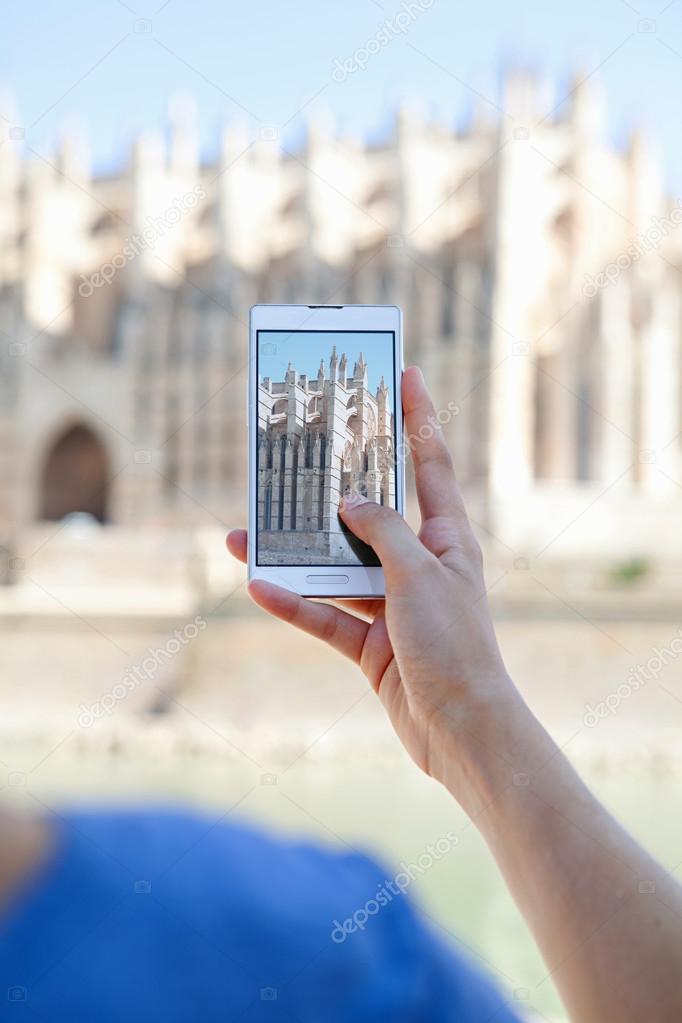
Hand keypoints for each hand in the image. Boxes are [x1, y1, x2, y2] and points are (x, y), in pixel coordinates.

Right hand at [227, 366, 516, 794]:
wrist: (460, 730)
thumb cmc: (456, 646)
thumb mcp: (420, 575)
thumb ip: (382, 532)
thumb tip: (348, 503)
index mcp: (448, 539)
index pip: (430, 464)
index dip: (419, 417)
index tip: (405, 373)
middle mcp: (420, 566)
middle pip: (370, 515)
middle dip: (331, 489)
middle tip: (297, 455)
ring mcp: (395, 606)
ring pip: (336, 569)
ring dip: (294, 555)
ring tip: (244, 534)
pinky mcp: (373, 643)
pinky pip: (327, 616)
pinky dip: (295, 604)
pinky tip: (258, 587)